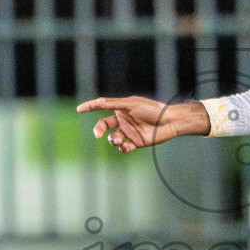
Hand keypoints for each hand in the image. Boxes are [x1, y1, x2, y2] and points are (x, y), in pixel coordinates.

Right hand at [75, 97, 210, 152]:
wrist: (170, 122)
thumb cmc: (152, 109)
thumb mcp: (132, 105)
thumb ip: (115, 104)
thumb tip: (98, 102)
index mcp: (121, 108)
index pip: (102, 107)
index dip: (90, 107)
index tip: (79, 109)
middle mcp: (124, 120)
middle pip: (104, 125)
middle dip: (98, 130)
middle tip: (98, 134)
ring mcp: (129, 131)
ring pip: (113, 138)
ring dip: (113, 140)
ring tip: (119, 140)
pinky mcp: (136, 142)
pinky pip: (123, 147)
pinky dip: (122, 148)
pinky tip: (126, 145)